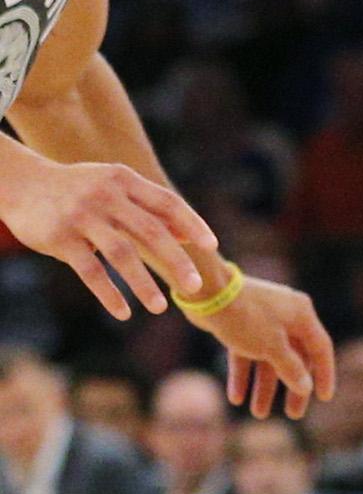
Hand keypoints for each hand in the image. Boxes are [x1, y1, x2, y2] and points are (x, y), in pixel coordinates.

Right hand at [0, 150, 212, 321]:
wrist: (20, 183)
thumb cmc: (77, 189)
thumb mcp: (114, 188)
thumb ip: (150, 210)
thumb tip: (190, 237)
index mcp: (123, 180)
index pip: (167, 202)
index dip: (192, 224)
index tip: (211, 246)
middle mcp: (105, 196)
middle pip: (151, 231)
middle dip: (176, 262)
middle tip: (195, 287)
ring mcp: (81, 217)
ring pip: (122, 254)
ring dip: (144, 284)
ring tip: (160, 308)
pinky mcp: (59, 239)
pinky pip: (90, 271)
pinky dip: (109, 294)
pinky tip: (124, 313)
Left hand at [196, 275, 336, 418]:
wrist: (206, 292)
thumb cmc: (245, 317)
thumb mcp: (272, 347)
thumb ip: (291, 369)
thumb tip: (306, 388)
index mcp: (302, 315)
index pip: (321, 350)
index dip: (324, 375)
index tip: (323, 399)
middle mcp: (287, 316)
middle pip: (295, 358)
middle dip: (291, 388)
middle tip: (293, 415)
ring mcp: (263, 320)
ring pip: (269, 359)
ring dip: (264, 386)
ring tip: (257, 413)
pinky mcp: (240, 325)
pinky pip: (247, 353)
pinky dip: (243, 374)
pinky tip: (236, 398)